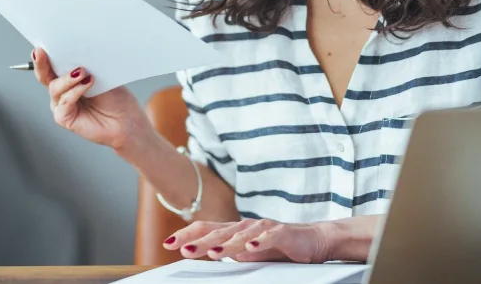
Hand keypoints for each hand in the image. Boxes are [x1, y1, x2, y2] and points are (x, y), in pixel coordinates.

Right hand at [31, 48, 145, 150]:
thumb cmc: (115, 97)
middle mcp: (61, 90)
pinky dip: (74, 91)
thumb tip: (75, 51)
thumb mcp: (100, 74)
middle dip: (42, 63)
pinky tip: (86, 84)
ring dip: (68, 78)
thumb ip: (84, 65)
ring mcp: (61, 104)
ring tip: (83, 72)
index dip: (44, 55)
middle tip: (41, 52)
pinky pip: (64, 102)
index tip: (42, 45)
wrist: (126, 119)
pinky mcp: (64, 118)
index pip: (51, 64)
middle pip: (44, 75)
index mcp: (67, 77)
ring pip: (55, 88)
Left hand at [162, 219, 336, 263]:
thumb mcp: (247, 253)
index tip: (168, 243)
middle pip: (219, 231)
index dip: (187, 235)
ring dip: (226, 244)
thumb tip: (205, 254)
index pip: (206, 229)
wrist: (311, 240)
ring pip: (241, 234)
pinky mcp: (283, 231)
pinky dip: (260, 241)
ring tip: (212, 253)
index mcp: (235, 230)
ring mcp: (263, 227)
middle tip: (182, 249)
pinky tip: (250, 248)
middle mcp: (246, 226)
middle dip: (199, 241)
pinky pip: (270, 236)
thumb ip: (229, 252)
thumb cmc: (277, 246)